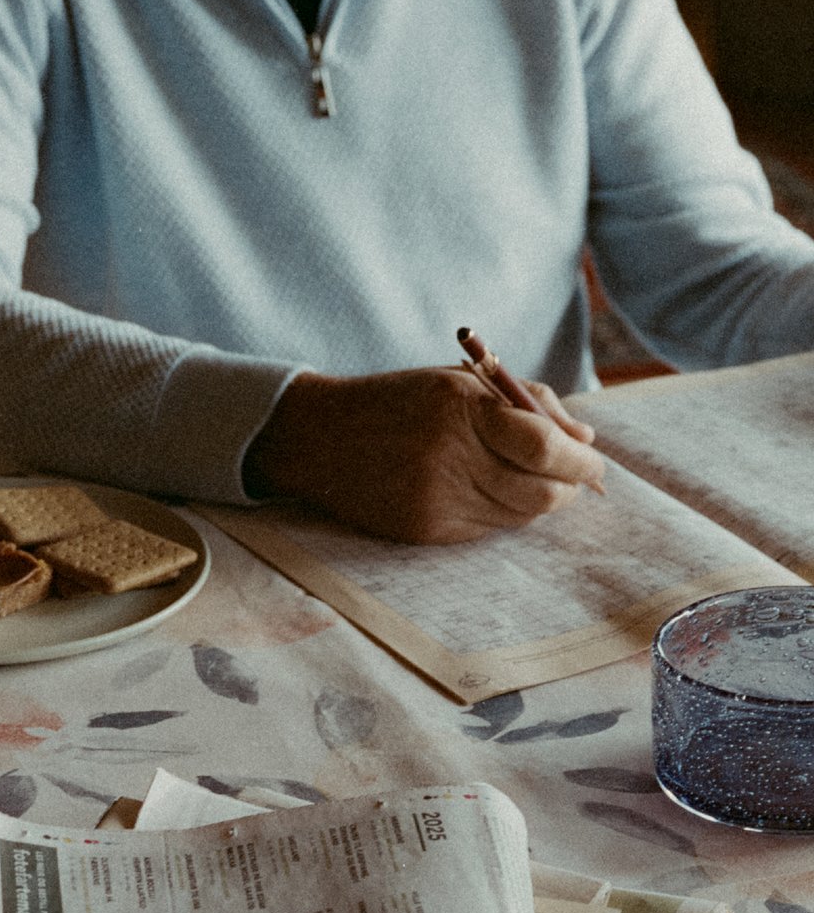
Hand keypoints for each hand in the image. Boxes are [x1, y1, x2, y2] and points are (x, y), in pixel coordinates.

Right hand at [244, 367, 606, 544]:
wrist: (318, 438)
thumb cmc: (396, 401)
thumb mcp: (459, 382)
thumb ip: (527, 403)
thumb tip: (585, 440)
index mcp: (462, 408)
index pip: (544, 446)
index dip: (580, 461)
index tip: (594, 462)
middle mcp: (449, 456)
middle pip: (540, 493)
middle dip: (567, 487)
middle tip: (574, 478)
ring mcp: (435, 499)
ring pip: (518, 516)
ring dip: (535, 501)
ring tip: (526, 479)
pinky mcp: (423, 529)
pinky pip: (486, 530)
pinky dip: (499, 514)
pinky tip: (483, 492)